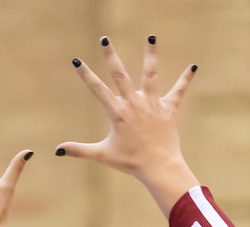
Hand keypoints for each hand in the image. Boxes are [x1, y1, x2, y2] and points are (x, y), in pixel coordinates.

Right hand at [56, 36, 198, 216]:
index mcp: (117, 113)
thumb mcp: (102, 155)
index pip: (97, 89)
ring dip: (150, 55)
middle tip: (105, 39)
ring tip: (151, 37)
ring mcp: (152, 104)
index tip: (77, 60)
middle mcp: (133, 103)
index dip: (86, 75)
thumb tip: (56, 151)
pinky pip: (178, 90)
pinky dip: (185, 79)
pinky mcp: (168, 108)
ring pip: (150, 74)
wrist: (158, 166)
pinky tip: (193, 67)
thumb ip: (79, 150)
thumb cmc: (129, 162)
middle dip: (111, 56)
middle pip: (120, 74)